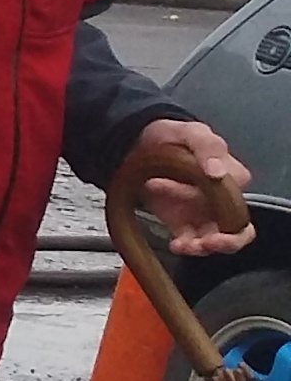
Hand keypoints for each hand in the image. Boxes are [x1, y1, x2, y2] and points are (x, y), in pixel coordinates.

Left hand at [120, 118, 255, 257]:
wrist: (143, 144)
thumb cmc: (175, 137)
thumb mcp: (191, 132)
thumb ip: (207, 146)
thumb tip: (217, 172)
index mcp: (233, 179)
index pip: (232, 198)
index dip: (208, 199)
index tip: (162, 183)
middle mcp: (222, 200)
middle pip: (238, 230)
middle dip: (227, 241)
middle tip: (209, 241)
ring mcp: (203, 214)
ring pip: (215, 240)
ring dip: (202, 247)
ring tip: (183, 245)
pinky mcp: (183, 223)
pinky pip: (192, 242)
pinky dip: (186, 247)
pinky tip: (176, 244)